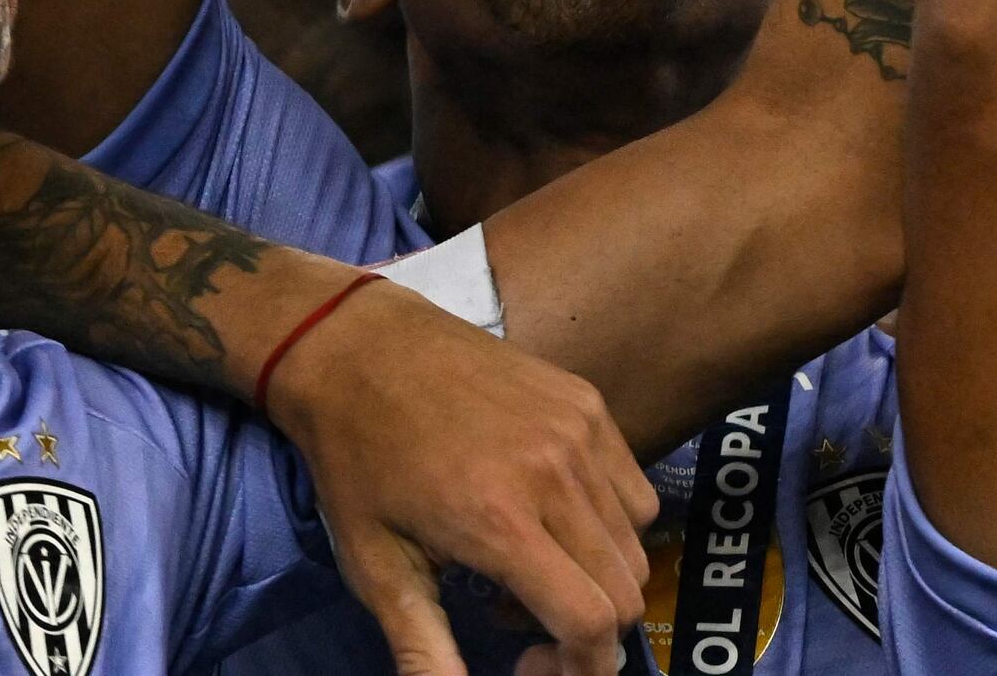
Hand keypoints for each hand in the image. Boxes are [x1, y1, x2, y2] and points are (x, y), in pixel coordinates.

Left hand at [258, 280, 652, 675]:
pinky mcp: (588, 402)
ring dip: (598, 578)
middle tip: (522, 625)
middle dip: (589, 633)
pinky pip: (632, 487)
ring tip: (532, 569)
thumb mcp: (376, 570)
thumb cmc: (360, 468)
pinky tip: (551, 519)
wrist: (364, 352)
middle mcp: (556, 476)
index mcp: (500, 523)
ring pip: (636, 542)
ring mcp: (581, 431)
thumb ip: (423, 647)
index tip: (533, 669)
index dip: (581, 669)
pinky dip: (609, 525)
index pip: (592, 622)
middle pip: (625, 590)